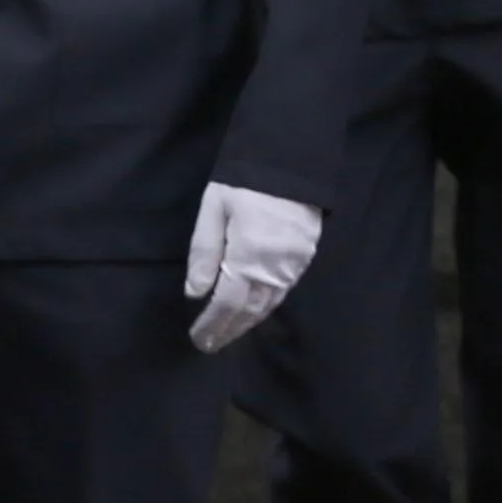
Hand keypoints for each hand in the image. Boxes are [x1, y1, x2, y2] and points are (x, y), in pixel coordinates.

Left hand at [185, 183, 323, 351]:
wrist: (291, 157)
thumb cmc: (244, 180)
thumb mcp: (214, 209)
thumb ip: (204, 252)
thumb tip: (195, 292)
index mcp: (248, 258)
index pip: (226, 304)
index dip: (211, 325)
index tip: (197, 339)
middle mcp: (273, 269)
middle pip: (249, 311)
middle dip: (228, 330)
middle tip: (211, 345)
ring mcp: (294, 264)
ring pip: (268, 304)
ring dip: (248, 322)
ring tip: (230, 333)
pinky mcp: (306, 255)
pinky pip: (284, 290)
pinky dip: (267, 305)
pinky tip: (257, 309)